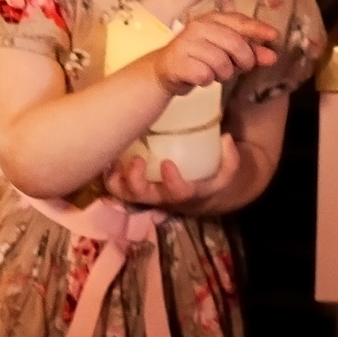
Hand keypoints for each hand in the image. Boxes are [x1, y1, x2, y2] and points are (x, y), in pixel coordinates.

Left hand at [110, 134, 243, 212]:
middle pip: (144, 197)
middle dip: (136, 181)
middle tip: (136, 159)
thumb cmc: (211, 178)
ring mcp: (147, 194)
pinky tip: (108, 158)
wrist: (201, 195)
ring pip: (126, 195)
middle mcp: (163, 198)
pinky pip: (118, 187)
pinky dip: (110, 176)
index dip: (172, 182)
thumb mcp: (227, 171)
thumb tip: (226, 138)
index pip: (179, 194)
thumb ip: (230, 157)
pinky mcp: (136, 188)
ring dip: (117, 180)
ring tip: (113, 160)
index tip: (168, 163)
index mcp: (187, 194)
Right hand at [136, 11, 277, 95]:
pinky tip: (201, 78)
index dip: (257, 28)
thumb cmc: (201, 58)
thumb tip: (272, 57)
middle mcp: (198, 27)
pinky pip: (205, 74)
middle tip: (240, 68)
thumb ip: (249, 51)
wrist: (166, 71)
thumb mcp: (227, 52)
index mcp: (211, 19)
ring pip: (220, 62)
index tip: (274, 36)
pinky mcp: (177, 62)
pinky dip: (207, 80)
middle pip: (234, 43)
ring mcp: (185, 44)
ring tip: (216, 73)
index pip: (239, 21)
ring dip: (223, 73)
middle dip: (243, 59)